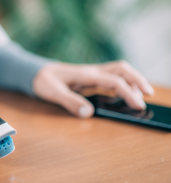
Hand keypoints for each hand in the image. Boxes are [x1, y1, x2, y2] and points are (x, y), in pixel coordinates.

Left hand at [33, 61, 153, 117]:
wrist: (34, 72)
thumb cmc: (42, 80)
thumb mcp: (52, 92)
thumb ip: (70, 102)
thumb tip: (88, 113)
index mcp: (86, 74)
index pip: (114, 81)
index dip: (128, 93)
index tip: (138, 106)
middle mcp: (91, 71)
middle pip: (122, 69)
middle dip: (137, 80)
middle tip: (148, 95)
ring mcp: (90, 74)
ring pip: (117, 71)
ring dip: (131, 80)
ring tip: (140, 95)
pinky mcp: (88, 79)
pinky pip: (109, 78)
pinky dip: (120, 84)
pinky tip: (121, 95)